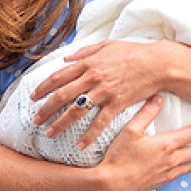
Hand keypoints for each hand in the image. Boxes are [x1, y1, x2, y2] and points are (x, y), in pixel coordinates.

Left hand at [31, 40, 164, 149]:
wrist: (157, 63)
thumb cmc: (134, 52)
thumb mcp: (108, 45)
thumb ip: (85, 51)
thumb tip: (66, 58)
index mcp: (89, 63)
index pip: (58, 76)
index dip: (42, 88)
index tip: (32, 97)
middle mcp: (93, 77)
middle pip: (62, 95)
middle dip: (45, 109)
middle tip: (35, 120)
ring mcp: (104, 91)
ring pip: (76, 111)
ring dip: (60, 123)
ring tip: (49, 133)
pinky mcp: (117, 103)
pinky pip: (99, 123)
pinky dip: (88, 136)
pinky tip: (80, 146)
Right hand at [96, 94, 190, 190]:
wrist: (110, 185)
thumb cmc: (118, 158)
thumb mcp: (130, 131)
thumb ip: (146, 113)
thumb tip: (158, 98)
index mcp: (167, 145)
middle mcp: (171, 160)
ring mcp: (167, 173)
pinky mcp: (161, 183)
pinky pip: (182, 173)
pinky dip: (190, 167)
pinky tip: (189, 165)